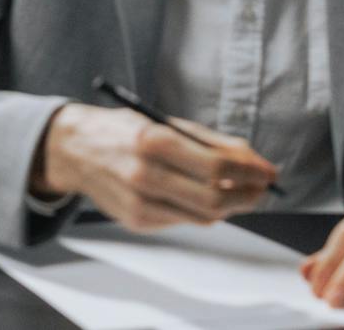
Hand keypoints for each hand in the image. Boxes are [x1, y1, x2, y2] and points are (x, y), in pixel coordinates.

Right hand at [31, 103, 278, 229]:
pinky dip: (202, 211)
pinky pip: (183, 220)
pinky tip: (204, 196)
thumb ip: (209, 141)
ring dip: (230, 206)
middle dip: (248, 196)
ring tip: (240, 192)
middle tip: (262, 187)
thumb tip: (252, 159)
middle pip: (214, 200)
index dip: (250, 172)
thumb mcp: (164, 122)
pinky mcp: (136, 221)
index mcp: (153, 141)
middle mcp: (144, 175)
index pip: (217, 168)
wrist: (74, 149)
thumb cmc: (124, 130)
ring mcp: (139, 203)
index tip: (269, 171)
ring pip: (203, 216)